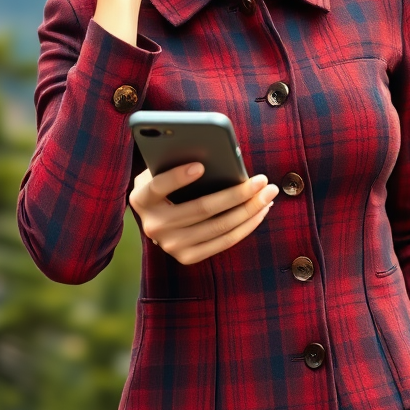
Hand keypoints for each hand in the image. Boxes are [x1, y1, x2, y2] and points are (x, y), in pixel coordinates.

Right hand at [129, 165, 278, 264]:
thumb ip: (176, 160)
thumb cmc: (166, 181)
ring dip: (250, 209)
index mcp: (141, 198)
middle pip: (201, 209)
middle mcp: (153, 225)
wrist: (157, 215)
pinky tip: (261, 210)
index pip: (158, 186)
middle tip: (262, 180)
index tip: (201, 166)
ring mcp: (170, 245)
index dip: (178, 177)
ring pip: (219, 227)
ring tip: (268, 193)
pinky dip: (246, 225)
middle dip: (237, 193)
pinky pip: (224, 242)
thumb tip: (213, 152)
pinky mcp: (187, 257)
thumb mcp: (161, 168)